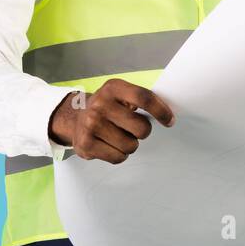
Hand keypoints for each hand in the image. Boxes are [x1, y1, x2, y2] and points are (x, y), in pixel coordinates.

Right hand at [48, 77, 175, 162]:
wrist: (74, 117)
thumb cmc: (107, 107)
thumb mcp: (121, 94)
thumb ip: (142, 100)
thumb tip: (168, 115)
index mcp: (113, 88)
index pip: (144, 98)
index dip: (161, 111)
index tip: (170, 121)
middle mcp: (100, 104)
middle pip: (141, 128)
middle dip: (142, 132)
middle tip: (132, 128)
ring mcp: (91, 125)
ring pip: (131, 146)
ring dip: (130, 144)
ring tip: (118, 136)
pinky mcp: (86, 144)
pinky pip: (118, 157)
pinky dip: (119, 154)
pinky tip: (109, 144)